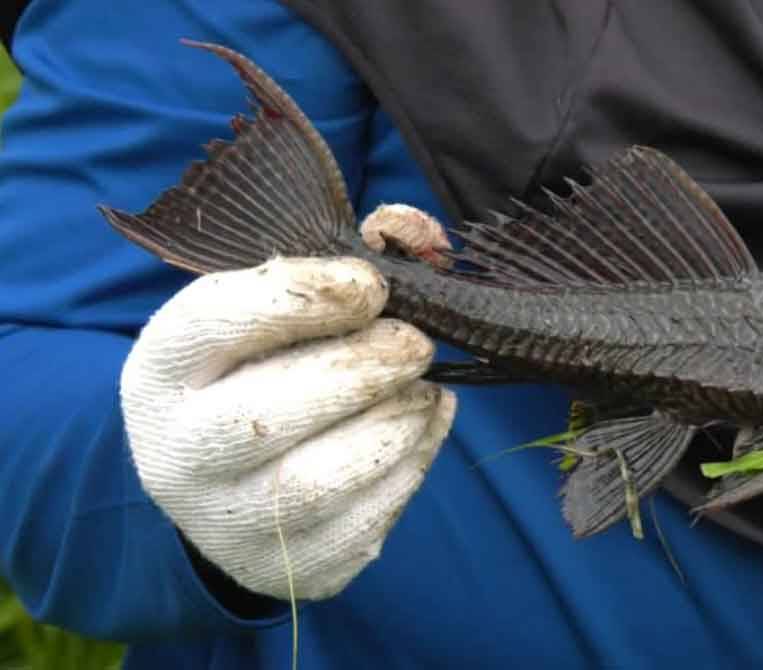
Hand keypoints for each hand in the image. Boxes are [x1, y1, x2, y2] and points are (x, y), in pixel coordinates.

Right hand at [120, 256, 455, 599]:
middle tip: (415, 342)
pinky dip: (413, 465)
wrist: (225, 483)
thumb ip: (338, 263)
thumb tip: (412, 229)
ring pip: (319, 481)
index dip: (303, 296)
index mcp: (160, 370)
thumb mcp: (270, 311)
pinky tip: (424, 424)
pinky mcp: (290, 568)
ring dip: (394, 423)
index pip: (215, 323)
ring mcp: (228, 522)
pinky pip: (364, 523)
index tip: (368, 284)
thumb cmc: (259, 371)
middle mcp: (177, 454)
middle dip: (362, 369)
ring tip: (422, 387)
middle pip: (267, 416)